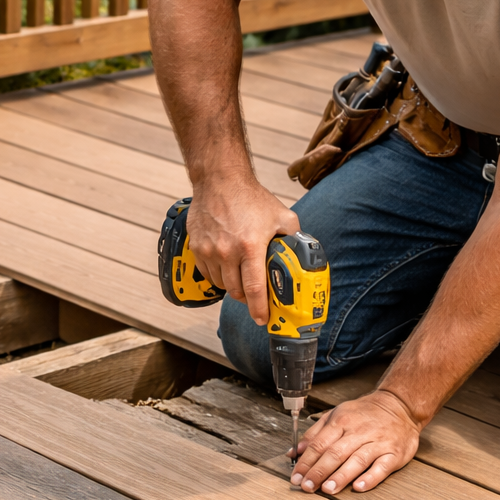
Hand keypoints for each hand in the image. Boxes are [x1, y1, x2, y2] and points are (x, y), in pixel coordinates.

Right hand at [187, 179, 297, 324]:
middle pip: (236, 291)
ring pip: (221, 284)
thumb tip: (303, 251)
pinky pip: (207, 274)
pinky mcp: (197, 248)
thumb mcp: (281, 214)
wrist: (219, 180)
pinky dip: (218, 276)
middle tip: (255, 297)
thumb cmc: (249, 196)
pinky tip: (227, 267)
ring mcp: (209, 251)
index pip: (254, 288)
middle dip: (247, 299)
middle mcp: (227, 251)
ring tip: (242, 278)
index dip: (259, 309)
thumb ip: (294, 235)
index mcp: (250, 246)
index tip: (262, 319)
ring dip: (232, 287)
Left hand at [290, 390, 420, 493]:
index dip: (306, 462)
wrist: (399, 405)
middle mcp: (359, 432)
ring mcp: (378, 443)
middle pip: (335, 453)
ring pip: (357, 460)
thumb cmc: (365, 413)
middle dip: (319, 471)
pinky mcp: (394, 453)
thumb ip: (314, 433)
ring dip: (341, 476)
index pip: (319, 444)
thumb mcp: (336, 414)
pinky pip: (382, 467)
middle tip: (307, 486)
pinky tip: (358, 487)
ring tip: (328, 489)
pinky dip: (370, 478)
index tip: (296, 477)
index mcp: (342, 421)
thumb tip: (294, 452)